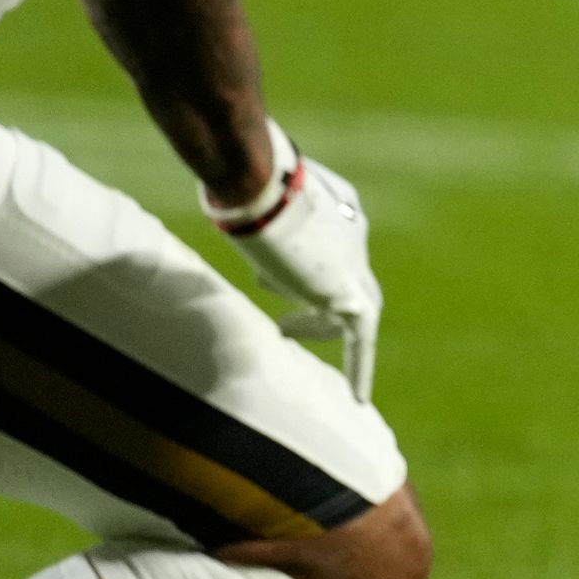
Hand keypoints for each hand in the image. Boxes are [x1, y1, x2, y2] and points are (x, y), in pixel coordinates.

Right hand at [205, 125, 380, 400]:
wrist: (262, 187)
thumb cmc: (242, 181)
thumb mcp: (243, 195)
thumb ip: (242, 206)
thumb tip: (218, 201)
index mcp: (336, 204)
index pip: (324, 239)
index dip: (295, 263)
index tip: (269, 279)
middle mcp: (354, 229)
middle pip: (344, 272)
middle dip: (318, 297)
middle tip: (290, 322)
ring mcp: (355, 261)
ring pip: (354, 306)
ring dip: (322, 327)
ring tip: (290, 338)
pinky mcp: (350, 291)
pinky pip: (361, 337)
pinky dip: (359, 366)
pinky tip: (357, 397)